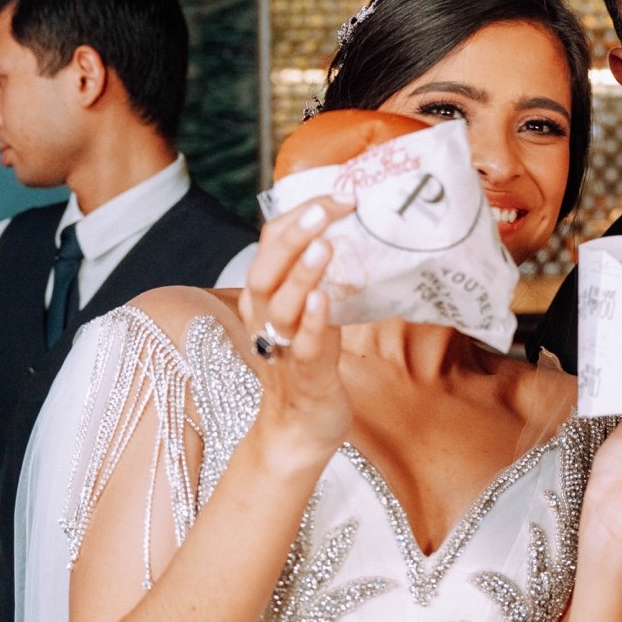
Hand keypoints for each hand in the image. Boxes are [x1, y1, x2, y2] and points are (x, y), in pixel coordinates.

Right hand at [238, 196, 355, 461]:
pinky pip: (303, 347)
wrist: (300, 428)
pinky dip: (312, 323)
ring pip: (281, 306)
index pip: (270, 244)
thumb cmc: (310, 361)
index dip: (298, 216)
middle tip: (324, 208)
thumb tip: (356, 229)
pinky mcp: (306, 376)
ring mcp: (282, 348)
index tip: (337, 193)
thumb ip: (321, 276)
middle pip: (265, 269)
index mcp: (265, 297)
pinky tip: (325, 299)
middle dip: (293, 235)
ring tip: (324, 245)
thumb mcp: (310, 310)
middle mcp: (265, 318)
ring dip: (302, 274)